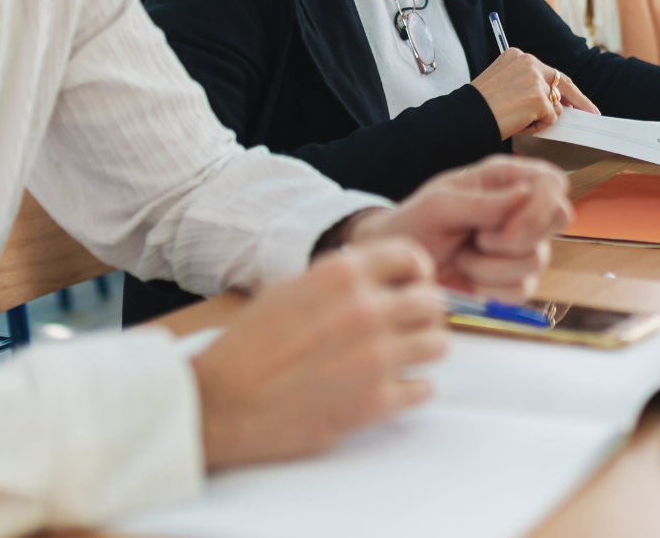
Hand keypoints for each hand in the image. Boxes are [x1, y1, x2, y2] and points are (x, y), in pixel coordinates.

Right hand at [192, 238, 444, 471]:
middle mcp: (365, 310)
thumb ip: (340, 277)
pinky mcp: (375, 403)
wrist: (222, 402)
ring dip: (423, 349)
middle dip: (423, 312)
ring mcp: (375, 358)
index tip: (412, 285)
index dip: (416, 271)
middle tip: (410, 324)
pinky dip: (412, 388)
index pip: (410, 257)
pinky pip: (424, 389)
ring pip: (438, 344)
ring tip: (403, 356)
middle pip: (432, 302)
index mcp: (343, 275)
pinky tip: (391, 387)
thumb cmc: (250, 344)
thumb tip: (375, 275)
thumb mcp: (292, 287)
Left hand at [347, 156, 571, 298]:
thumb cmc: (414, 224)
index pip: (553, 182)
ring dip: (491, 265)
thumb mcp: (439, 204)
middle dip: (520, 237)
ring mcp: (520, 246)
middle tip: (481, 240)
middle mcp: (519, 209)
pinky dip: (490, 287)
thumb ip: (481, 202)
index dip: (542, 205)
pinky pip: (522, 289)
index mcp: (504, 179)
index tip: (508, 226)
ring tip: (462, 255)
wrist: (397, 268)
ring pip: (537, 260)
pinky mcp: (513, 279)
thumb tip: (525, 194)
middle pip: (559, 218)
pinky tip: (468, 275)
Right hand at [471, 48, 599, 137]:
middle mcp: (529, 62)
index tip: (576, 98)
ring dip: (541, 118)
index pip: (550, 72)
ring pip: (555, 106)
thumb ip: (529, 85)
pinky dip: (538, 126)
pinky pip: (550, 119)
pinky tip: (519, 122)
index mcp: (519, 55)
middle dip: (579, 100)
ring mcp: (536, 79)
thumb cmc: (482, 105)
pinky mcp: (540, 98)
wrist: (469, 116)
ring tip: (517, 119)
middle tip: (592, 112)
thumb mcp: (504, 83)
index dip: (563, 87)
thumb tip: (556, 103)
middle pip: (564, 83)